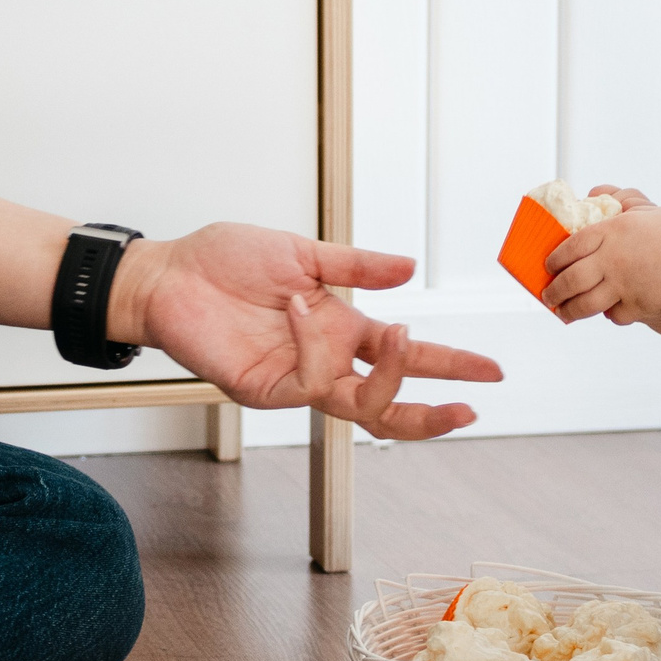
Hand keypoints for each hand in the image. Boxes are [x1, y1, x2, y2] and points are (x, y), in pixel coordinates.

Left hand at [109, 223, 500, 438]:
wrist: (169, 273)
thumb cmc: (224, 262)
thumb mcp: (303, 252)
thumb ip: (357, 266)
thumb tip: (410, 269)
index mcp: (340, 329)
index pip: (405, 355)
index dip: (448, 364)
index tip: (490, 370)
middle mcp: (325, 359)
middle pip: (391, 402)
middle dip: (434, 408)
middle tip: (470, 403)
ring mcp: (296, 378)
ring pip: (361, 408)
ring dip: (391, 376)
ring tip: (399, 333)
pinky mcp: (265, 388)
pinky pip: (310, 382)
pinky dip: (315, 346)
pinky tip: (301, 309)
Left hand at [541, 190, 660, 325]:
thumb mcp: (645, 212)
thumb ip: (618, 206)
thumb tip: (592, 194)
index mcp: (612, 231)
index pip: (570, 247)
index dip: (555, 259)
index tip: (548, 265)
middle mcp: (612, 259)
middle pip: (571, 279)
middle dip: (554, 291)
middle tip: (548, 296)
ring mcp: (623, 284)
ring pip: (585, 303)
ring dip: (570, 310)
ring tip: (564, 313)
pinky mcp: (637, 305)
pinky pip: (613, 315)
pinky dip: (609, 315)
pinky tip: (607, 312)